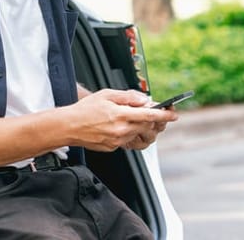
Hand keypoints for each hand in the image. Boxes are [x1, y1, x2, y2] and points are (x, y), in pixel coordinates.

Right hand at [61, 89, 177, 151]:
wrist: (69, 126)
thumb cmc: (86, 109)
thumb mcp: (107, 95)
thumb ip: (128, 96)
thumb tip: (145, 100)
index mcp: (121, 115)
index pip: (149, 116)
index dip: (164, 115)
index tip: (174, 115)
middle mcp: (121, 130)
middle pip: (146, 126)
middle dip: (152, 120)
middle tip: (150, 113)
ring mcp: (117, 141)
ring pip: (137, 133)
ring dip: (138, 126)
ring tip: (126, 117)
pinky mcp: (113, 147)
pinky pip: (127, 140)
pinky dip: (127, 132)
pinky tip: (116, 126)